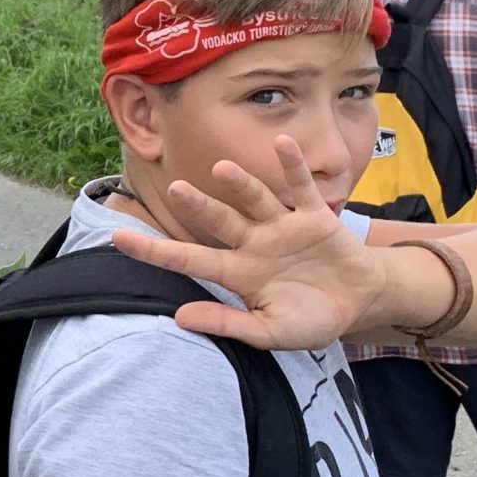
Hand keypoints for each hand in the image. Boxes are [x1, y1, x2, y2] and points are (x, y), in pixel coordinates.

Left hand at [106, 137, 385, 350]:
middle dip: (198, 206)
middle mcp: (254, 243)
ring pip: (256, 199)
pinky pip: (301, 187)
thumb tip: (180, 318)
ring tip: (224, 169)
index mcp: (238, 272)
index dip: (155, 250)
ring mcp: (283, 226)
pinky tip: (282, 143)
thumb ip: (228, 323)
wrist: (358, 302)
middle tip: (175, 189)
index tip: (118, 238)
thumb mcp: (270, 332)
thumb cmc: (310, 319)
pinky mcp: (314, 216)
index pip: (189, 258)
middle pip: (220, 221)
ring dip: (241, 183)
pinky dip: (293, 166)